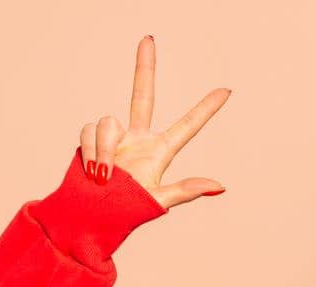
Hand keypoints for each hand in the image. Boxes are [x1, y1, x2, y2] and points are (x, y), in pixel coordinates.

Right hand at [77, 35, 230, 210]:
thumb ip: (185, 191)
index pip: (187, 126)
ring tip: (105, 176)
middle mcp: (137, 138)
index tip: (227, 91)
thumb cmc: (125, 213)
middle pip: (142, 95)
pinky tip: (92, 171)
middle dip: (144, 67)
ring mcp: (113, 137)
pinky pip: (89, 131)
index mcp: (159, 152)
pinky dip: (91, 151)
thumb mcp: (157, 201)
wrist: (88, 217)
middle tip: (148, 39)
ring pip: (108, 121)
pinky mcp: (91, 138)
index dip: (206, 109)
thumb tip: (219, 186)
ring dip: (104, 150)